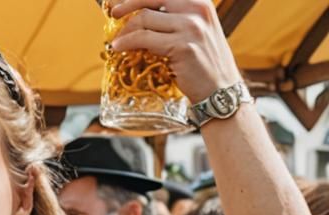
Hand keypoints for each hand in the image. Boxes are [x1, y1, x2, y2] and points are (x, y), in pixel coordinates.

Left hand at [108, 0, 242, 101]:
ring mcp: (190, 27)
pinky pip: (144, 39)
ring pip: (144, 18)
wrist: (219, 89)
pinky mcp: (181, 46)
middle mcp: (197, 9)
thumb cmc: (203, 63)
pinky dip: (127, 42)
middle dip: (127, 3)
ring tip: (117, 41)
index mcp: (199, 2)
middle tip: (113, 12)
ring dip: (125, 30)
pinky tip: (118, 48)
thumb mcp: (195, 31)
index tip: (118, 0)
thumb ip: (174, 19)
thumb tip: (141, 16)